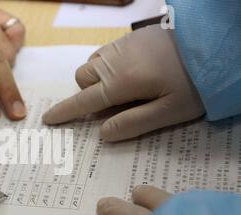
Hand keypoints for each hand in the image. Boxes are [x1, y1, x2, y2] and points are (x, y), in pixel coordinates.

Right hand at [43, 25, 205, 141]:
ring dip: (96, 79)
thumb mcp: (168, 112)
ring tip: (121, 89)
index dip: (65, 112)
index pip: (84, 101)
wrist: (212, 44)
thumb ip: (132, 124)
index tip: (48, 119)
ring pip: (92, 63)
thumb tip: (103, 132)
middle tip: (111, 106)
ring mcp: (121, 46)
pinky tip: (128, 72)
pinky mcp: (130, 37)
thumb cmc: (194, 83)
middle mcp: (114, 62)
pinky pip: (105, 53)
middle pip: (82, 79)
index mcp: (121, 83)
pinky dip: (106, 66)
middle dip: (87, 94)